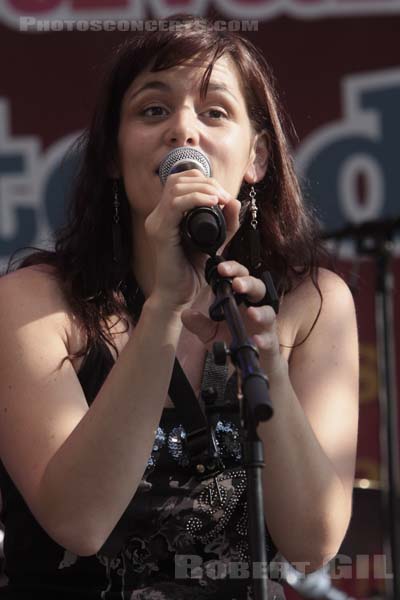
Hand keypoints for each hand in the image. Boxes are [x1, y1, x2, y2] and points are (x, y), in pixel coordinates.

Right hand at [145, 170, 240, 307]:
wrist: (179, 296)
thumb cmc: (193, 272)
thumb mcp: (216, 242)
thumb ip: (226, 223)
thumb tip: (234, 200)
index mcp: (167, 215)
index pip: (181, 181)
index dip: (204, 180)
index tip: (223, 194)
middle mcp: (158, 216)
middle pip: (178, 179)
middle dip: (205, 182)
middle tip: (224, 196)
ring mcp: (156, 223)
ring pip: (176, 188)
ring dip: (203, 189)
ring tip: (220, 199)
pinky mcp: (160, 233)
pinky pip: (175, 205)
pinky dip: (195, 199)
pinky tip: (212, 203)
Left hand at [181, 260, 284, 377]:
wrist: (251, 362)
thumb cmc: (233, 341)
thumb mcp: (211, 333)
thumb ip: (200, 324)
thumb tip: (186, 314)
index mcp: (241, 300)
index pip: (239, 277)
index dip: (233, 270)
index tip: (221, 268)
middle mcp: (255, 307)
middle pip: (257, 288)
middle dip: (248, 283)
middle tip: (237, 284)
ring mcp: (265, 325)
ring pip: (268, 312)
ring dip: (260, 312)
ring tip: (251, 313)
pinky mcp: (270, 343)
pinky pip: (269, 339)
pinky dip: (263, 340)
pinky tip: (256, 340)